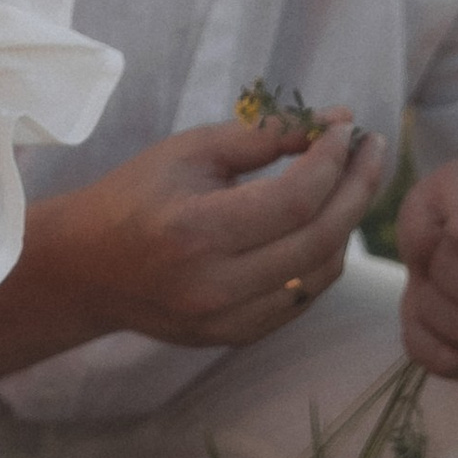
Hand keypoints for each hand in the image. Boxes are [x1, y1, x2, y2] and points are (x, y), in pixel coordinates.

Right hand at [42, 114, 389, 347]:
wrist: (87, 269)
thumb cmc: (136, 197)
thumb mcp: (192, 152)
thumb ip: (264, 135)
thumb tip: (336, 120)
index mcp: (196, 231)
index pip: (297, 198)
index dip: (334, 159)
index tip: (347, 128)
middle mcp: (215, 285)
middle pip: (320, 238)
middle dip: (357, 187)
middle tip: (371, 149)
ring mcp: (226, 320)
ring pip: (321, 272)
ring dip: (345, 223)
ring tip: (348, 182)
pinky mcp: (234, 336)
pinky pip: (302, 297)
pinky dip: (321, 257)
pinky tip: (321, 223)